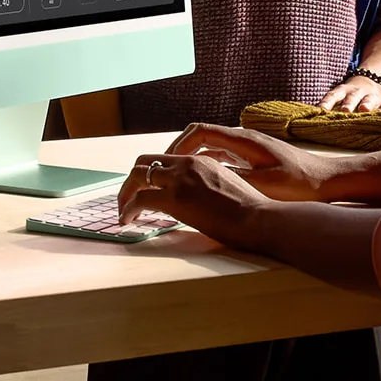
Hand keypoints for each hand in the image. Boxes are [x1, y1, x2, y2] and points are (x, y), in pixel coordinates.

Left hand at [117, 150, 271, 240]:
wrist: (257, 217)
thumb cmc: (250, 210)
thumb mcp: (227, 186)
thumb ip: (207, 186)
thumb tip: (196, 199)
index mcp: (200, 160)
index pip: (165, 159)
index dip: (149, 173)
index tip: (145, 189)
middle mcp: (187, 164)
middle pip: (145, 161)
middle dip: (132, 180)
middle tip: (127, 198)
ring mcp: (180, 179)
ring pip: (137, 176)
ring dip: (125, 194)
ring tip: (123, 212)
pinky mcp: (174, 198)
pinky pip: (139, 199)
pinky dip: (128, 209)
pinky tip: (127, 221)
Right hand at [164, 123, 339, 201]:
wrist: (328, 180)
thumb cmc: (300, 184)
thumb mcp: (263, 185)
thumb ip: (232, 179)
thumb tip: (202, 177)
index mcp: (243, 140)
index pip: (199, 132)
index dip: (178, 146)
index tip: (165, 163)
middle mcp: (244, 138)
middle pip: (201, 135)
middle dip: (179, 150)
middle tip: (165, 170)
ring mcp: (250, 146)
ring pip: (211, 146)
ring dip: (193, 158)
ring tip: (178, 177)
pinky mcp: (255, 156)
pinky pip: (223, 155)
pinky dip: (208, 164)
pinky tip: (204, 182)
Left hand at [322, 74, 380, 111]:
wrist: (373, 79)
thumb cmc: (350, 94)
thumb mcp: (340, 94)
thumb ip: (330, 105)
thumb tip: (311, 117)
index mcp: (343, 91)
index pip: (333, 95)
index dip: (326, 102)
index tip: (320, 110)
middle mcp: (357, 92)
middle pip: (351, 97)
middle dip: (348, 104)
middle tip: (345, 110)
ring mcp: (371, 96)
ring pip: (369, 99)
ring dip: (367, 104)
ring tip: (365, 109)